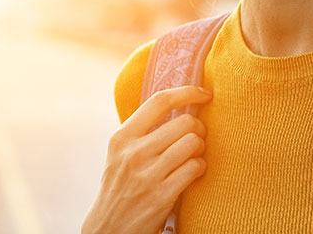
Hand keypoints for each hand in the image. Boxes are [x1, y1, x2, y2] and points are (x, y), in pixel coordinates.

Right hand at [82, 86, 212, 233]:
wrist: (107, 230)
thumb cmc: (121, 187)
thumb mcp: (121, 155)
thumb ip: (143, 133)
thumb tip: (180, 104)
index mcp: (122, 138)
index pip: (159, 101)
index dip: (188, 92)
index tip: (205, 94)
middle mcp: (133, 153)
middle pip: (185, 122)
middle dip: (199, 128)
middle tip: (196, 138)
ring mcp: (147, 175)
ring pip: (193, 143)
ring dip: (201, 149)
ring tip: (194, 156)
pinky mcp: (161, 196)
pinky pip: (195, 168)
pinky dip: (200, 168)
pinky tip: (193, 173)